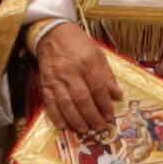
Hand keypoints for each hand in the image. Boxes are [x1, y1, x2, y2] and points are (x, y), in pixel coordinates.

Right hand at [34, 23, 120, 144]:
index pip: (98, 88)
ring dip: (76, 120)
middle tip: (99, 127)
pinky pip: (50, 103)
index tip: (110, 116)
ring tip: (85, 130)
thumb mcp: (98, 54)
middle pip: (82, 99)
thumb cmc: (78, 44)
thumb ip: (107, 76)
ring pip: (66, 104)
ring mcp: (56, 79)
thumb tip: (117, 95)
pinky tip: (64, 126)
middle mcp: (71, 72)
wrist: (52, 34)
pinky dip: (56, 117)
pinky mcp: (45, 84)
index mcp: (87, 63)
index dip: (105, 105)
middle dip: (92, 116)